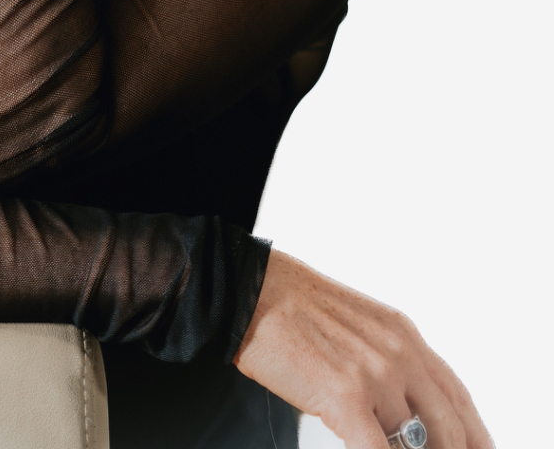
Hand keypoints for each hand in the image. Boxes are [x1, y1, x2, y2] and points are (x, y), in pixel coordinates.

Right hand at [235, 251, 493, 448]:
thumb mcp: (355, 326)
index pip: (458, 398)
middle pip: (449, 430)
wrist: (247, 289)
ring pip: (417, 447)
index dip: (475, 437)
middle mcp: (399, 354)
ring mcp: (375, 376)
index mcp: (404, 335)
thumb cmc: (289, 307)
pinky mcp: (345, 397)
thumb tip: (400, 415)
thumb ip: (385, 364)